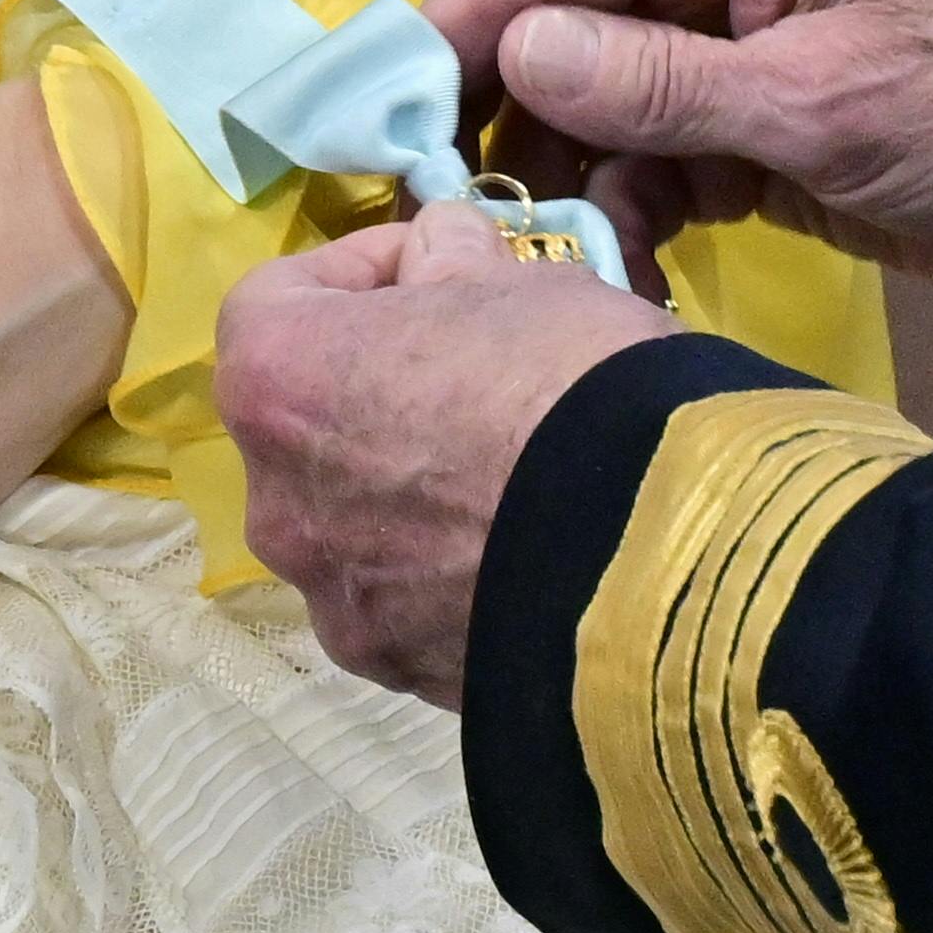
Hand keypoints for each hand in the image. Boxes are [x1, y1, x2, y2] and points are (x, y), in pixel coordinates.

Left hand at [214, 209, 678, 699]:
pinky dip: (447, 573)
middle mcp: (275, 499)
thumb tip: (436, 260)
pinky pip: (406, 602)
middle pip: (312, 423)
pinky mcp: (395, 672)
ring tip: (513, 471)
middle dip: (384, 388)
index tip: (437, 267)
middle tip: (480, 370)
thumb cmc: (566, 382)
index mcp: (277, 381)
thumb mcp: (516, 279)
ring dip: (411, 489)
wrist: (657, 559)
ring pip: (356, 521)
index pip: (278, 300)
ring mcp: (332, 599)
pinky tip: (529, 552)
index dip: (360, 271)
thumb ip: (449, 263)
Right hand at [432, 0, 932, 291]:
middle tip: (453, 228)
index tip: (377, 142)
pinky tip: (620, 277)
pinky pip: (636, 150)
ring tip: (558, 269)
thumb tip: (508, 52)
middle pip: (538, 20)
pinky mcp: (742, 107)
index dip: (444, 41)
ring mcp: (719, 26)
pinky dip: (620, 212)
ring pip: (577, 97)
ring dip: (559, 183)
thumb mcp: (822, 103)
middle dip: (491, 119)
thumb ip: (658, 83)